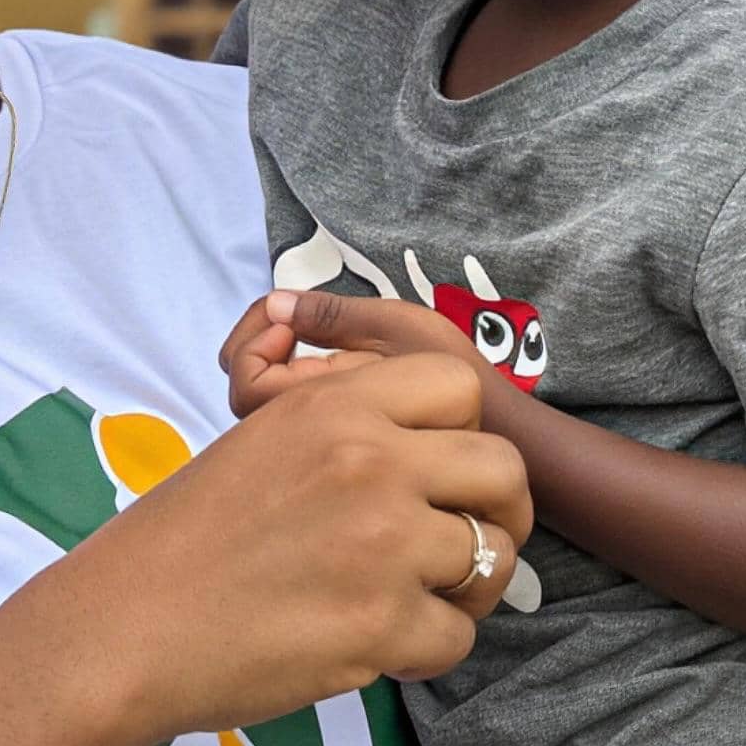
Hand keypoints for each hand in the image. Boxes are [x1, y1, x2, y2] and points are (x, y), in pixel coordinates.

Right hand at [69, 347, 530, 745]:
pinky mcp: (380, 626)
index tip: (437, 471)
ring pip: (492, 558)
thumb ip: (346, 431)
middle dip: (499, 511)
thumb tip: (426, 451)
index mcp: (335, 407)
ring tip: (414, 601)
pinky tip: (379, 646)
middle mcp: (371, 463)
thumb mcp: (262, 440)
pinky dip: (426, 649)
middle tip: (466, 543)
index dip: (461, 432)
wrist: (124, 626)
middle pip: (503, 469)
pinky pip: (457, 636)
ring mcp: (383, 545)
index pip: (460, 388)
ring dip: (464, 587)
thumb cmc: (182, 539)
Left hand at [219, 286, 483, 418]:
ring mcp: (321, 437)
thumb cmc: (457, 382)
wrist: (499, 441)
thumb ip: (337, 318)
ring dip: (272, 359)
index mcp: (320, 408)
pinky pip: (290, 410)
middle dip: (253, 345)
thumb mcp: (402, 332)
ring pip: (266, 405)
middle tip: (286, 322)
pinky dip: (292, 376)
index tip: (288, 325)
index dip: (252, 344)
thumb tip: (277, 304)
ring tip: (301, 335)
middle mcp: (310, 432)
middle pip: (246, 394)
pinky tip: (325, 360)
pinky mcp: (336, 434)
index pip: (247, 384)